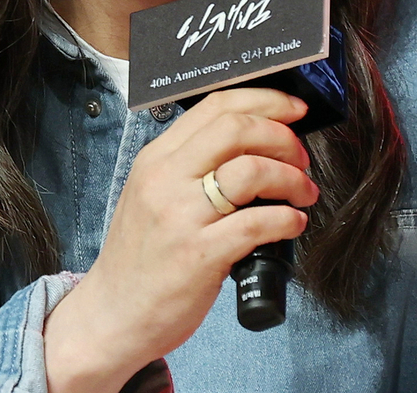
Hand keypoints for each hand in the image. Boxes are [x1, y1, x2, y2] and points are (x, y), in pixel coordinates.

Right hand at [43, 88, 317, 392]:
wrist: (113, 314)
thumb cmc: (140, 256)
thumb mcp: (151, 194)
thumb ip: (189, 165)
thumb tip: (251, 144)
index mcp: (157, 158)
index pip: (215, 106)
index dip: (265, 101)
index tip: (294, 110)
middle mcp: (166, 179)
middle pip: (237, 128)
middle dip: (283, 136)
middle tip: (301, 157)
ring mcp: (181, 216)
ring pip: (251, 171)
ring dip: (291, 178)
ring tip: (303, 193)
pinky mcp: (199, 254)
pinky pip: (257, 223)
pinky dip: (287, 219)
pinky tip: (292, 224)